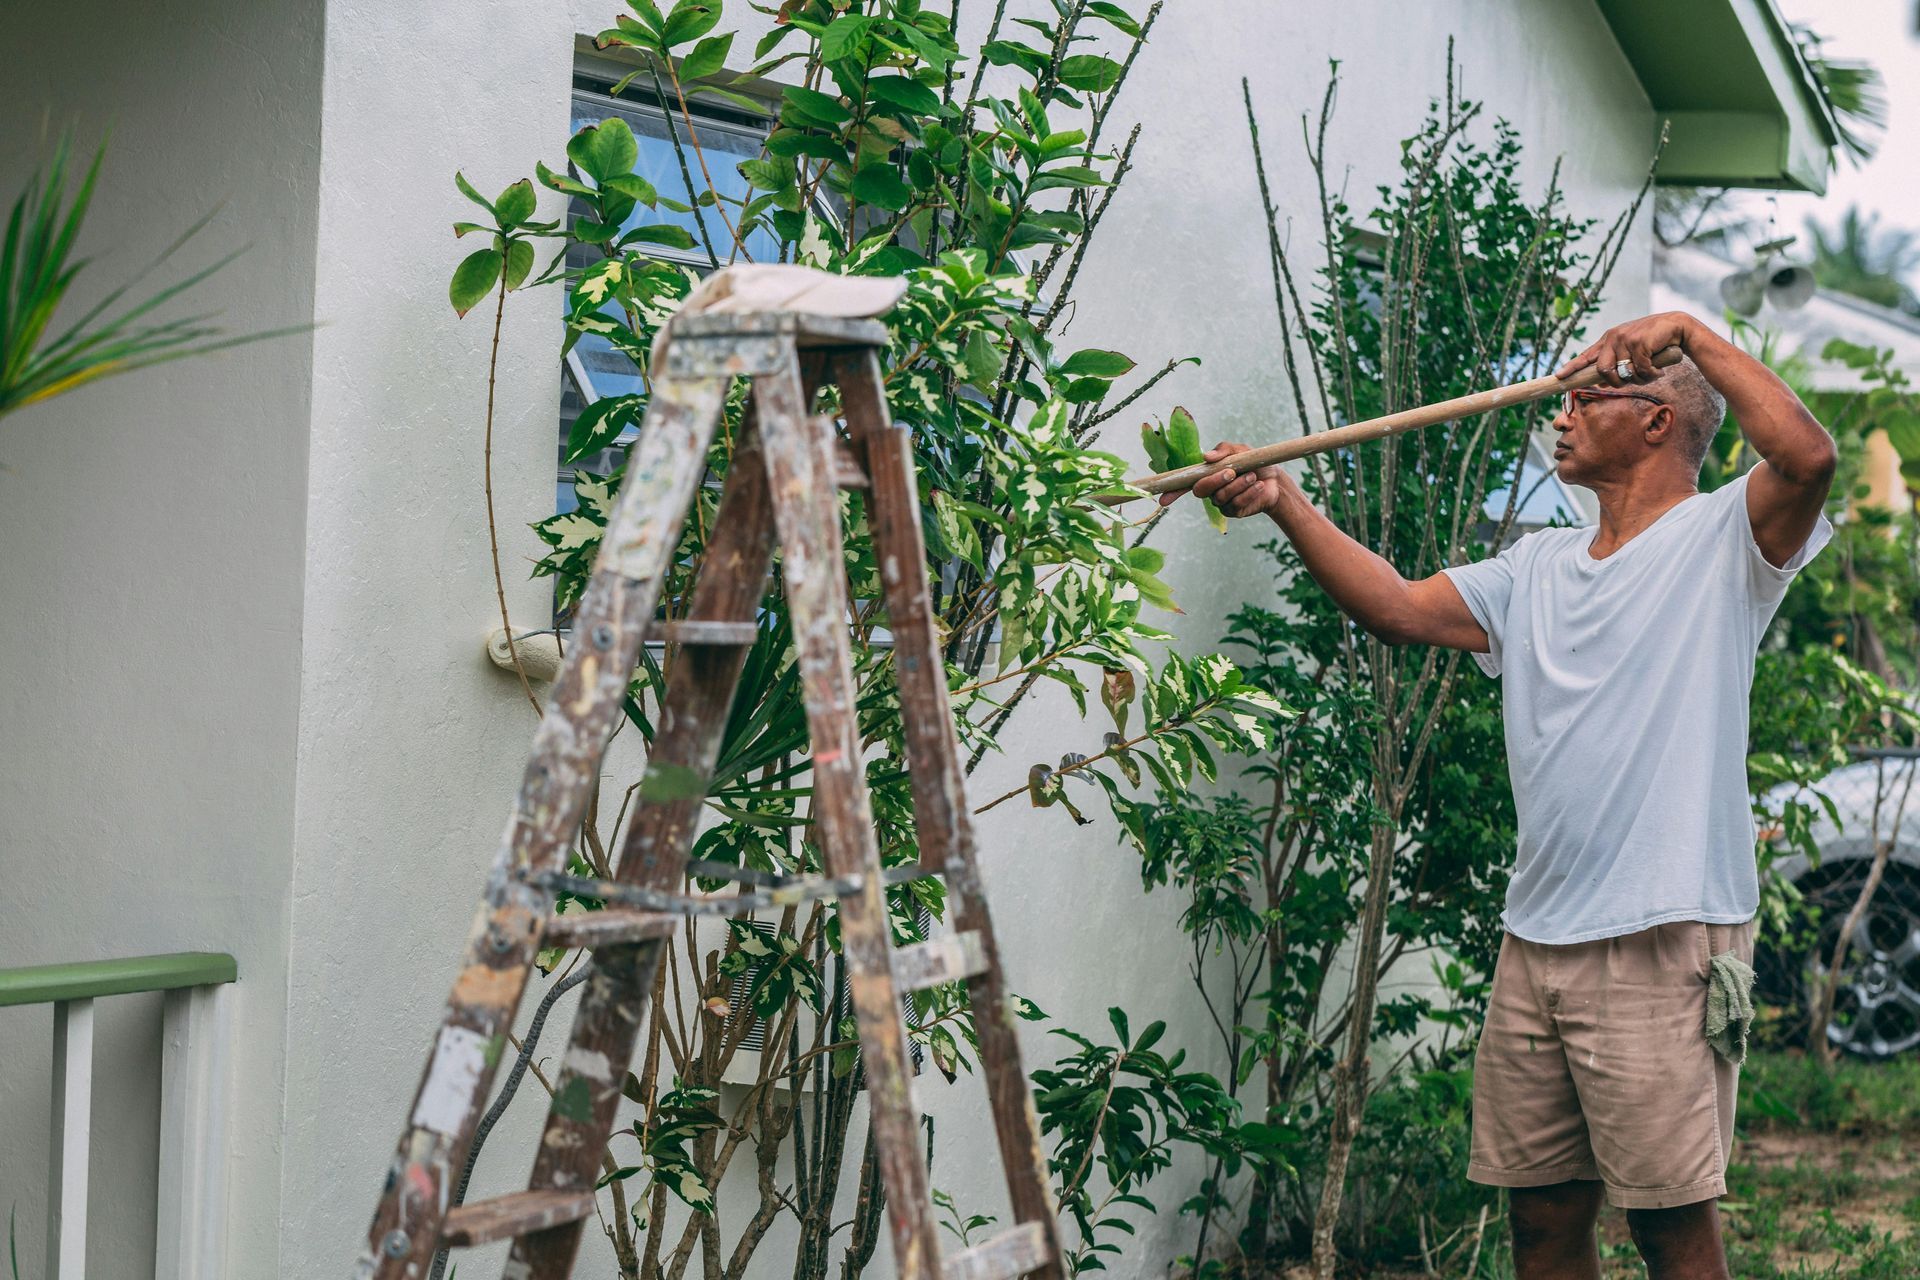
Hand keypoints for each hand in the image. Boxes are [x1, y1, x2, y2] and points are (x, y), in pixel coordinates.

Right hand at [1156, 442, 1287, 517]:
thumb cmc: (1254, 462)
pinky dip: (1249, 493)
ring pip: (1221, 497)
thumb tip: (1205, 458)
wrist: (1275, 478)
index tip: (1162, 500)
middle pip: (1201, 490)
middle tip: (1232, 472)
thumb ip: (1222, 451)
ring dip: (1238, 485)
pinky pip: (1236, 504)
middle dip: (1215, 480)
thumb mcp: (1239, 450)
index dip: (1173, 492)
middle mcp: (1210, 490)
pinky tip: (1259, 486)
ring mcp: (1221, 502)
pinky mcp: (1234, 511)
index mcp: (1207, 474)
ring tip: (1253, 476)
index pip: (1185, 484)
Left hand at [1555, 311, 1698, 385]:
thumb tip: (1601, 383)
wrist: (1677, 327)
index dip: (1572, 368)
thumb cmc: (1653, 341)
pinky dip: (1651, 375)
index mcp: (1608, 339)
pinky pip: (1640, 370)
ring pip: (1623, 373)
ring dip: (1638, 379)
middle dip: (1615, 383)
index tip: (1559, 377)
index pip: (1586, 356)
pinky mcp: (1639, 343)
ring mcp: (1625, 339)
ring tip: (1650, 372)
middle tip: (1631, 381)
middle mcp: (1613, 338)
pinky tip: (1658, 370)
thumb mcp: (1630, 350)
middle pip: (1602, 371)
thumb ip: (1616, 362)